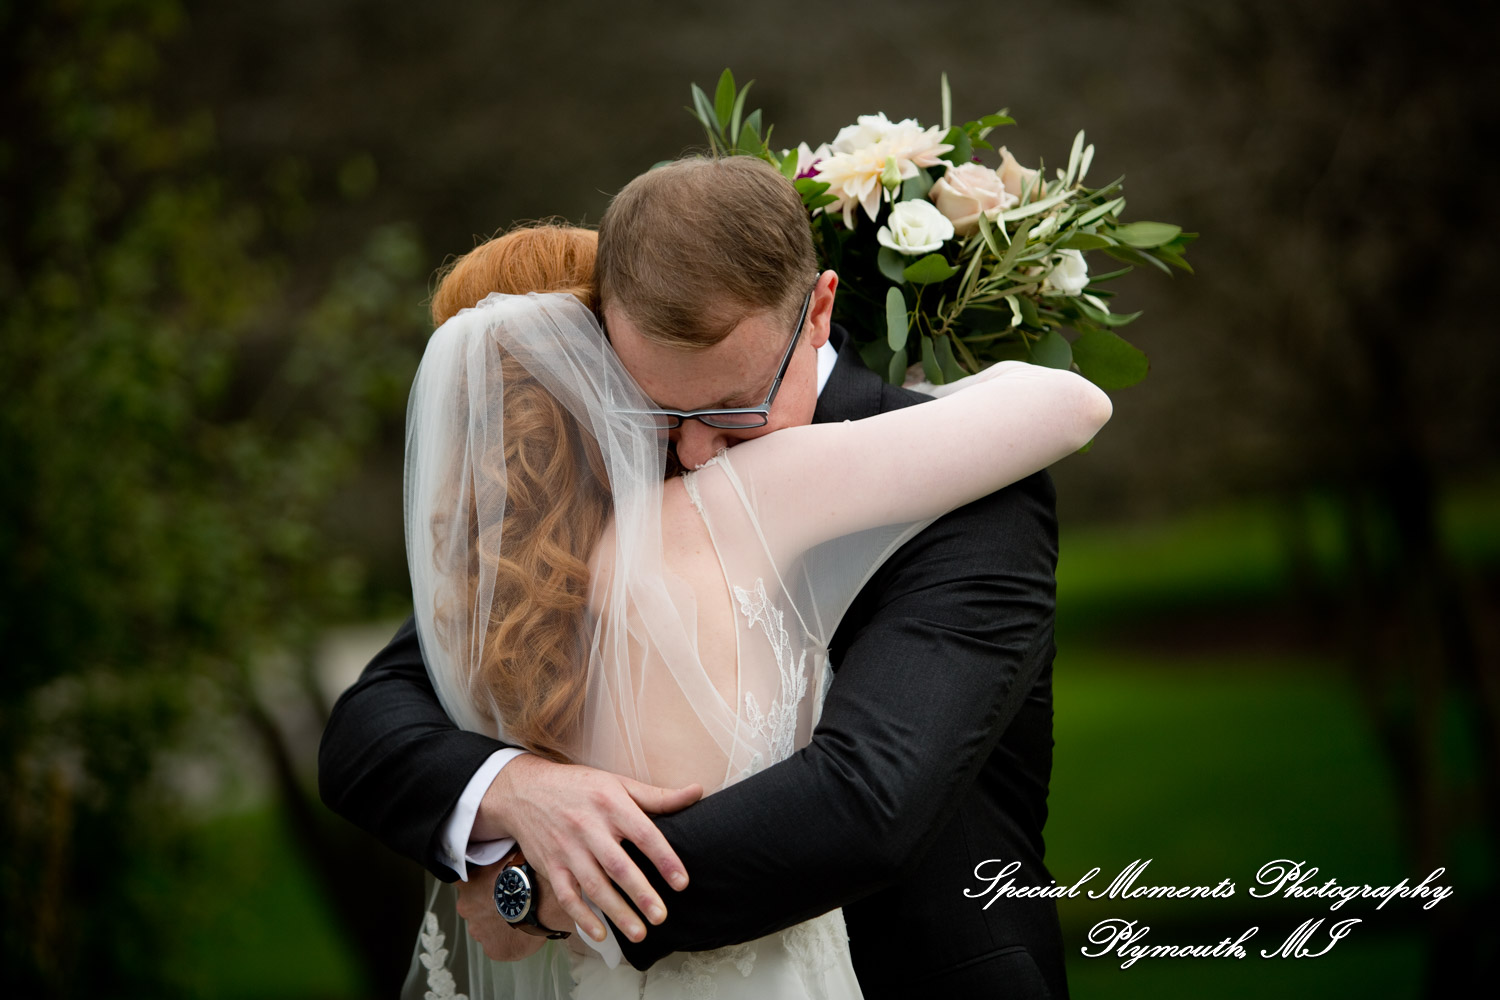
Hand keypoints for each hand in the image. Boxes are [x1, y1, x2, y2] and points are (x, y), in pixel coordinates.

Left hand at [454, 859, 546, 961]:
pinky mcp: (492, 949)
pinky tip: (522, 928)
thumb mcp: (505, 854)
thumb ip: (493, 857)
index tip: (488, 884)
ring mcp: (478, 931)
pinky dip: (507, 940)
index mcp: (467, 884)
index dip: (476, 885)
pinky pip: (497, 946)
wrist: (541, 897)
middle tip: (509, 899)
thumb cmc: (526, 873)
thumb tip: (494, 847)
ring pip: (485, 928)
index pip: (463, 884)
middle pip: (473, 908)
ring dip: (497, 924)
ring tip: (519, 914)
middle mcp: (466, 908)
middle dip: (487, 906)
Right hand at [478, 755, 702, 943]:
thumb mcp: (618, 784)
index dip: (664, 858)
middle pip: (618, 865)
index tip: (681, 882)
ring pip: (594, 886)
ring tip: (639, 933)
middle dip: (640, 894)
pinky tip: (601, 933)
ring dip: (617, 912)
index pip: (643, 834)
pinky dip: (582, 917)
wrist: (525, 790)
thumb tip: (697, 792)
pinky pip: (567, 896)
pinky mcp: (551, 865)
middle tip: (661, 916)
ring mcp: (567, 849)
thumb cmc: (580, 787)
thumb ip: (657, 796)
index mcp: (611, 804)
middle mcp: (588, 827)